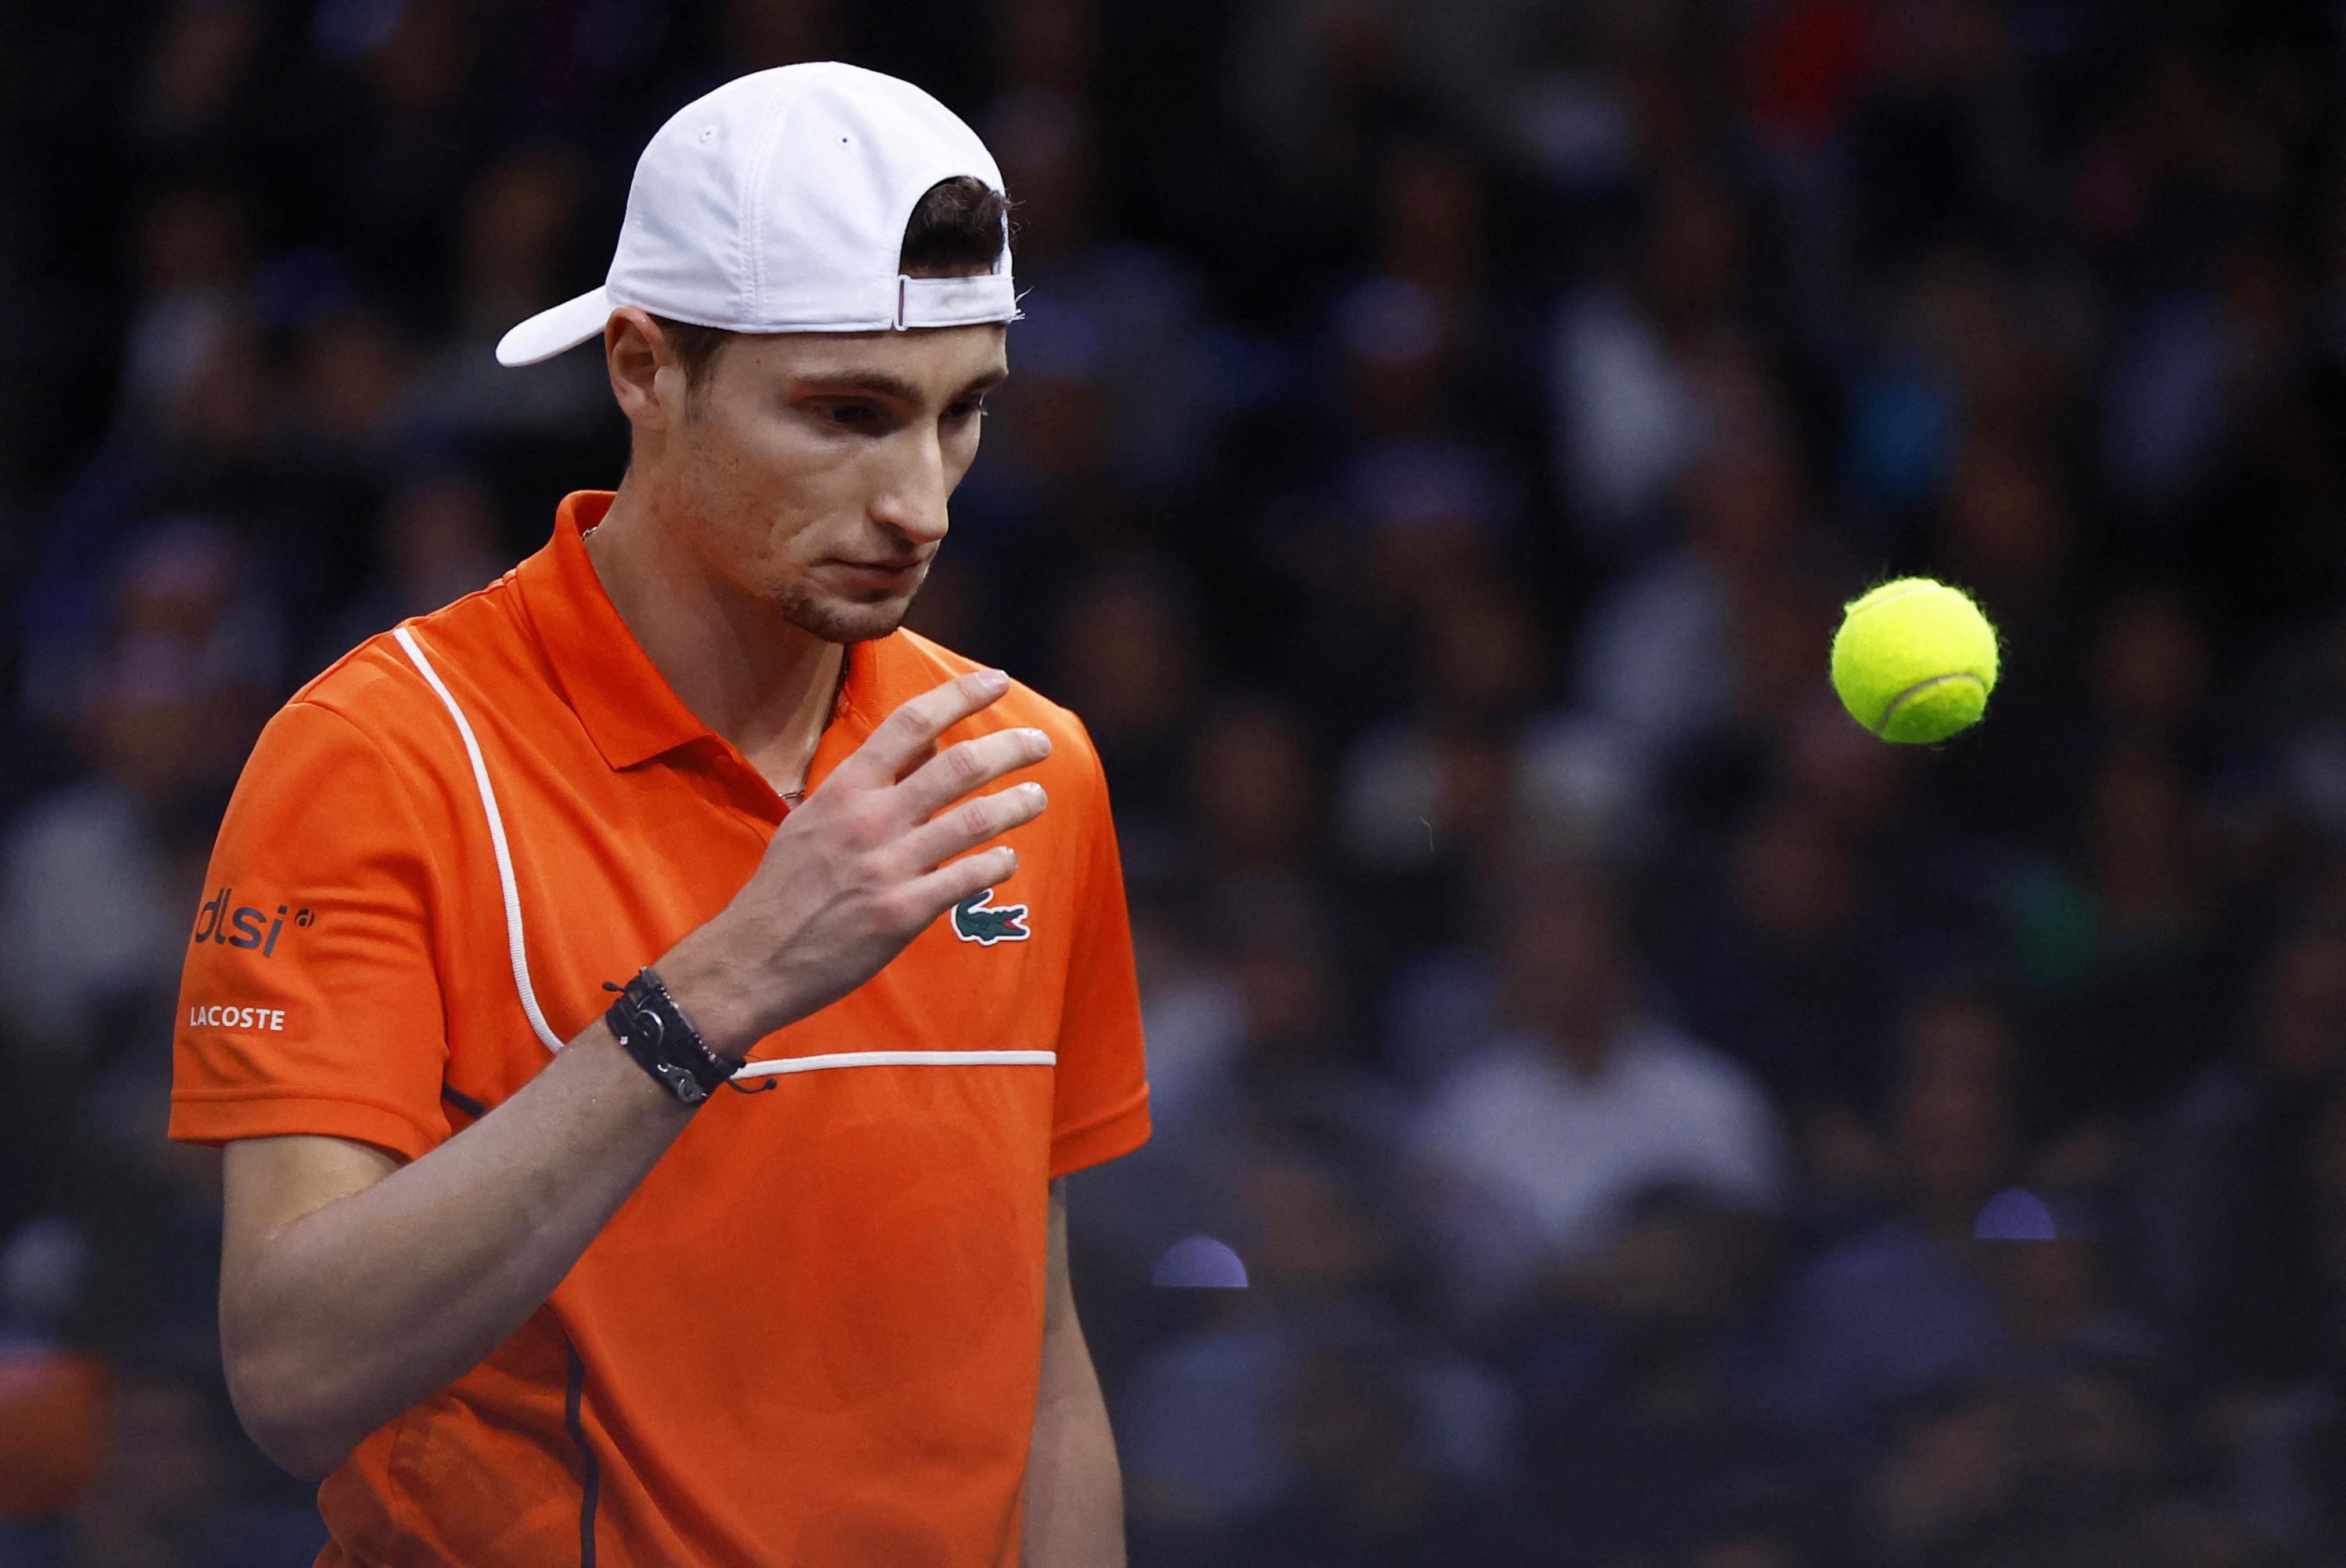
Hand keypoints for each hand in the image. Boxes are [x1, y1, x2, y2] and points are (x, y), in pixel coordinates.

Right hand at [659, 669, 1049, 1054]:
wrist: (753, 957)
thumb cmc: (787, 886)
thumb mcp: (817, 816)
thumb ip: (874, 781)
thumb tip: (930, 740)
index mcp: (845, 788)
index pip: (912, 722)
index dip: (962, 695)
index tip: (998, 681)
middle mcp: (869, 819)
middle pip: (958, 765)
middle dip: (1010, 748)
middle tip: (1040, 744)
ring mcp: (887, 867)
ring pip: (975, 821)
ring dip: (1017, 804)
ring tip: (1038, 796)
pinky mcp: (901, 914)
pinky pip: (967, 879)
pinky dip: (998, 863)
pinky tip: (1007, 859)